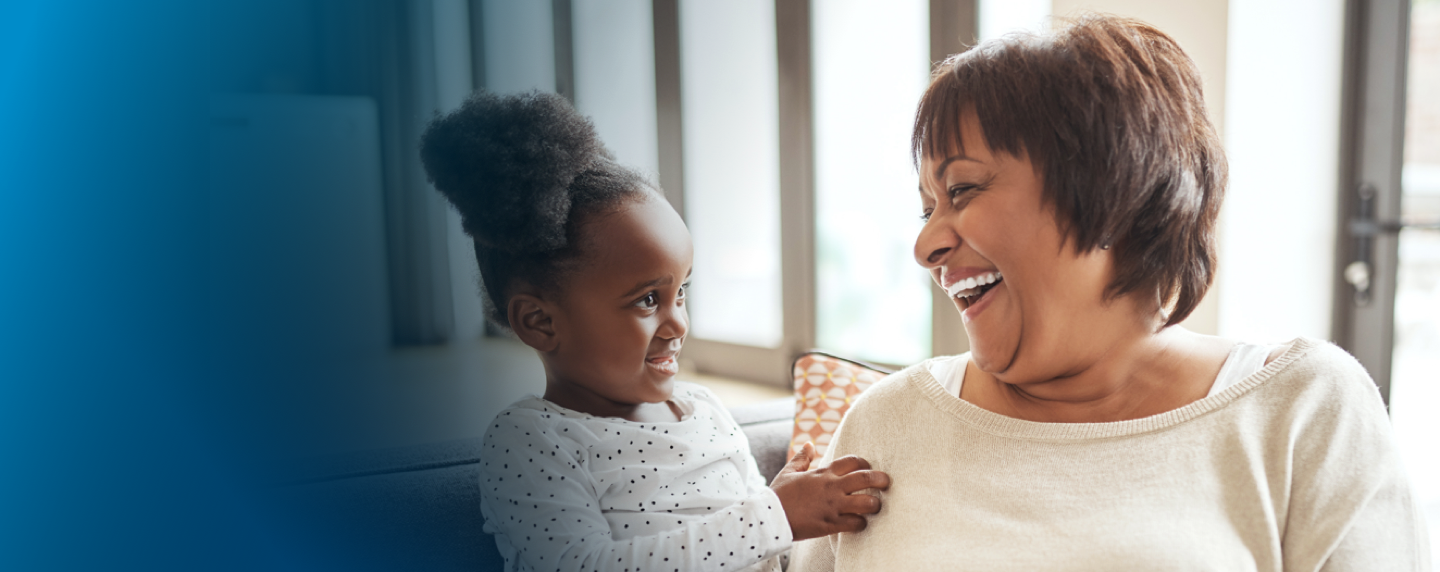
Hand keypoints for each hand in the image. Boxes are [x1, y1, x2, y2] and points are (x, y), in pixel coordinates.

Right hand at [770, 442, 890, 540]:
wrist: (768, 517)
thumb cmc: (779, 494)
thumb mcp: (789, 472)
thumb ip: (802, 458)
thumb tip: (810, 444)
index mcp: (823, 473)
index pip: (853, 461)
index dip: (865, 464)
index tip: (868, 470)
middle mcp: (832, 487)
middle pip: (866, 478)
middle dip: (881, 480)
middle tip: (887, 483)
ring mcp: (833, 506)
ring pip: (867, 502)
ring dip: (875, 504)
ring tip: (875, 506)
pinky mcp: (831, 524)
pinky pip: (856, 523)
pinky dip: (861, 524)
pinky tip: (859, 523)